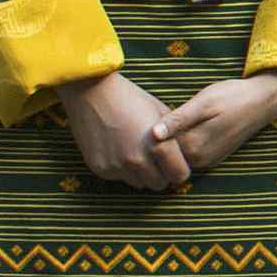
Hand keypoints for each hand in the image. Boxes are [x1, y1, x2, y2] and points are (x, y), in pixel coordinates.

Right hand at [57, 71, 191, 190]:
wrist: (92, 92)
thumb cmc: (131, 99)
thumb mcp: (161, 114)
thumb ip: (174, 137)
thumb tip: (184, 155)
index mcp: (158, 146)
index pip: (180, 176)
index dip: (179, 170)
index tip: (175, 163)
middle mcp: (137, 161)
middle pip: (160, 184)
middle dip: (161, 174)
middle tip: (156, 159)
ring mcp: (117, 166)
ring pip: (139, 183)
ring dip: (141, 173)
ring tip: (136, 151)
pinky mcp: (100, 168)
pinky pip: (119, 177)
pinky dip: (122, 169)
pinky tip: (118, 149)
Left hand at [152, 71, 276, 176]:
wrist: (263, 102)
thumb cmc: (233, 96)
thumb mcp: (203, 102)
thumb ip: (178, 120)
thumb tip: (153, 134)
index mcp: (195, 146)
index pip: (159, 146)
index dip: (150, 131)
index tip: (148, 114)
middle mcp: (200, 159)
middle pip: (167, 153)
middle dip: (158, 138)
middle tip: (156, 114)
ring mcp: (207, 160)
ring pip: (177, 154)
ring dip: (170, 140)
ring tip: (169, 118)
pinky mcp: (212, 157)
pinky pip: (189, 153)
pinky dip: (182, 142)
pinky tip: (183, 126)